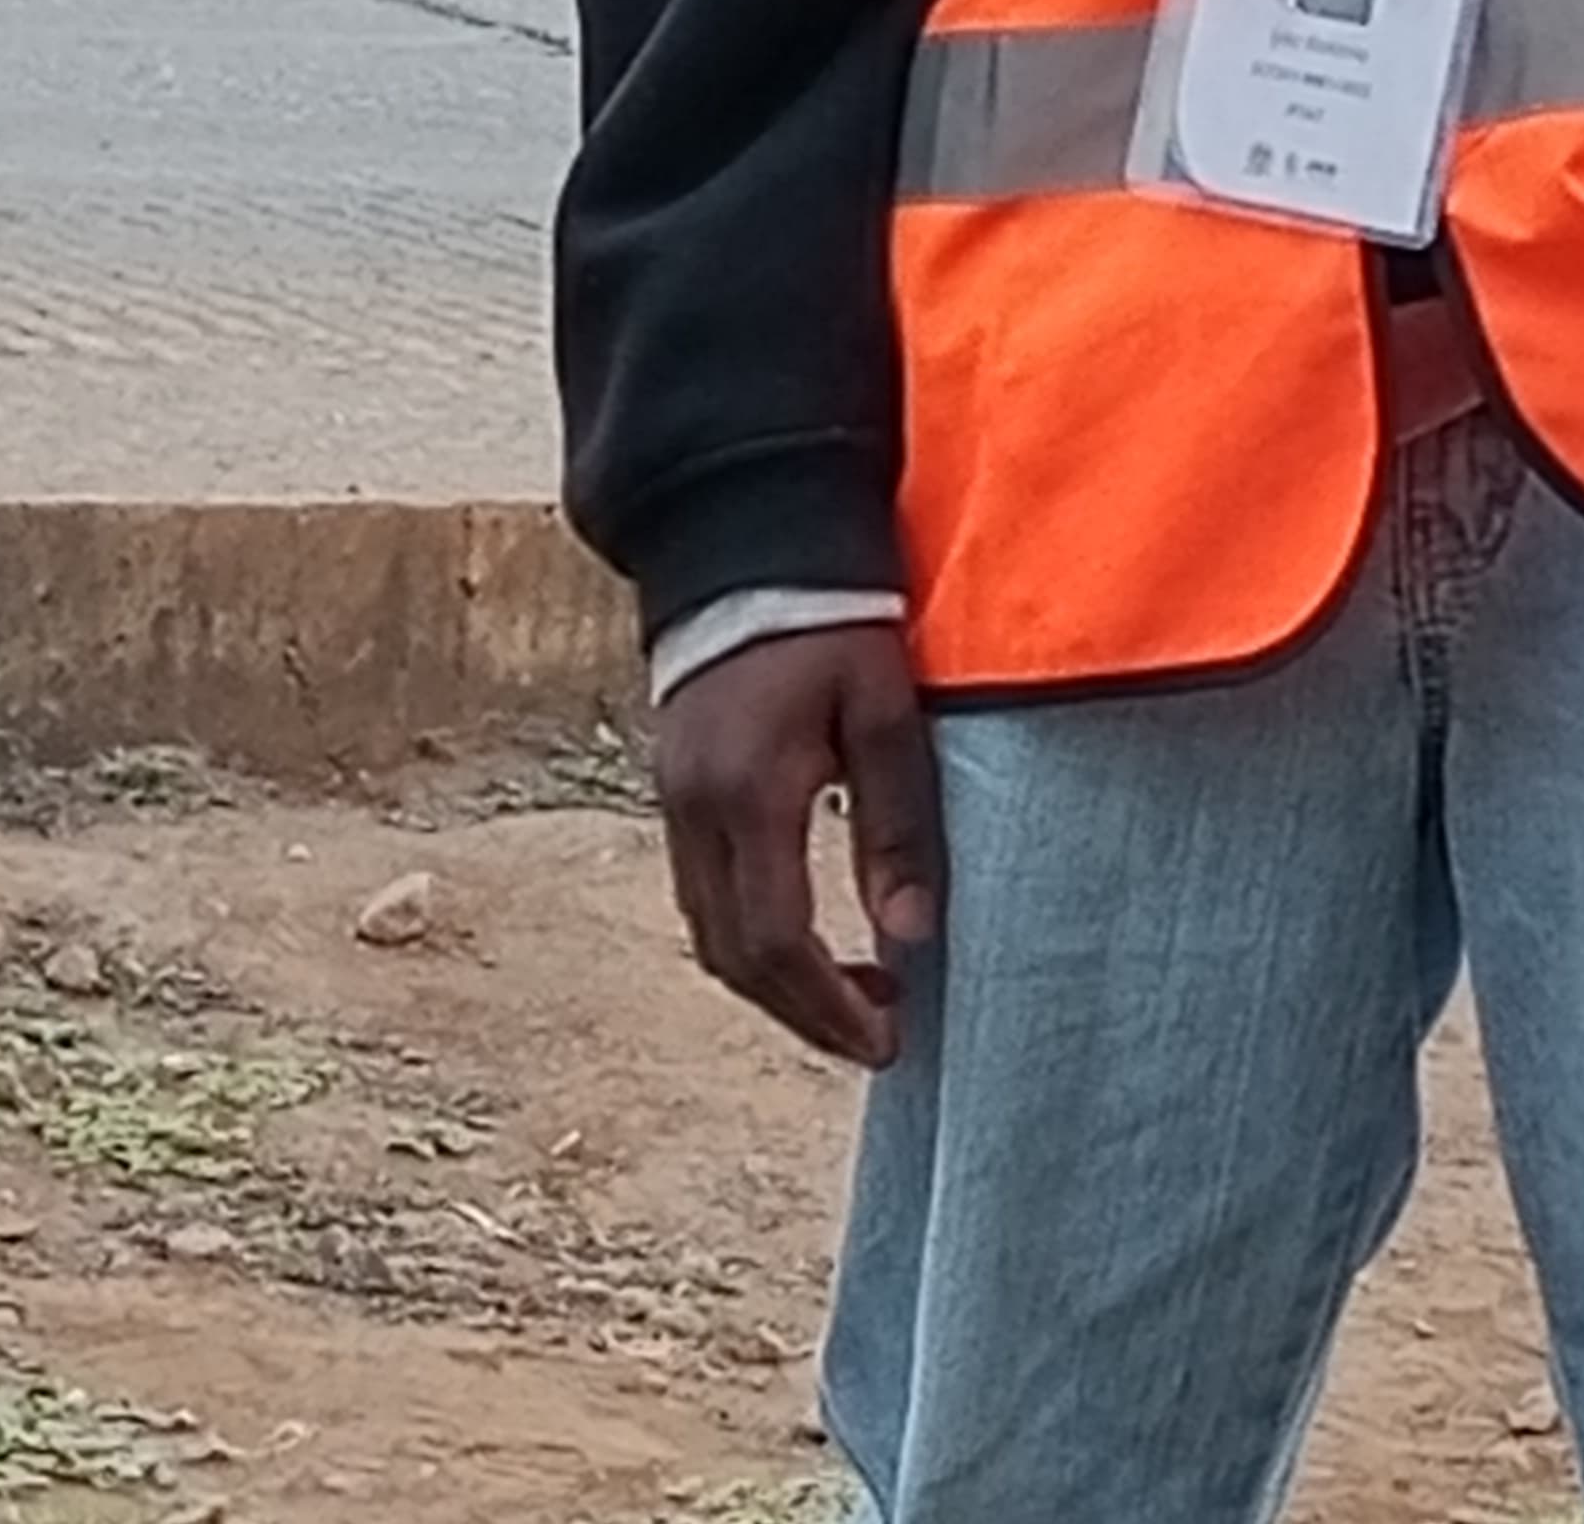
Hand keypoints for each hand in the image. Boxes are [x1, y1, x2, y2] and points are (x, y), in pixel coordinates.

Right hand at [654, 625, 946, 1068]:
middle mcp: (695, 811)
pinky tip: (805, 930)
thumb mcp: (883, 709)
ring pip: (709, 932)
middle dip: (803, 1012)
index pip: (777, 943)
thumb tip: (910, 936)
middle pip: (734, 957)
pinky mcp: (673, 785)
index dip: (828, 1008)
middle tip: (877, 1032)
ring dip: (775, 980)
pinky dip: (750, 933)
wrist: (747, 542)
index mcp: (749, 795)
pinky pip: (701, 892)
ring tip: (855, 991)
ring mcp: (673, 800)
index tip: (887, 1041)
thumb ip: (898, 822)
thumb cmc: (830, 618)